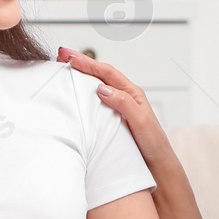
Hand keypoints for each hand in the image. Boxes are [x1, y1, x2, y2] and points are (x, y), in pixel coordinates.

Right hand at [57, 47, 170, 163]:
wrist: (156, 163)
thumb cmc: (153, 143)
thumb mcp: (141, 121)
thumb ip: (123, 103)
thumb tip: (102, 88)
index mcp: (131, 93)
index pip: (106, 72)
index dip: (88, 63)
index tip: (70, 57)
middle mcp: (123, 97)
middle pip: (99, 75)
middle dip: (80, 63)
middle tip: (61, 55)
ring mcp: (116, 107)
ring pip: (95, 86)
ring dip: (80, 76)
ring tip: (63, 68)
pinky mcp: (109, 119)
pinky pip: (94, 102)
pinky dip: (82, 94)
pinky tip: (73, 94)